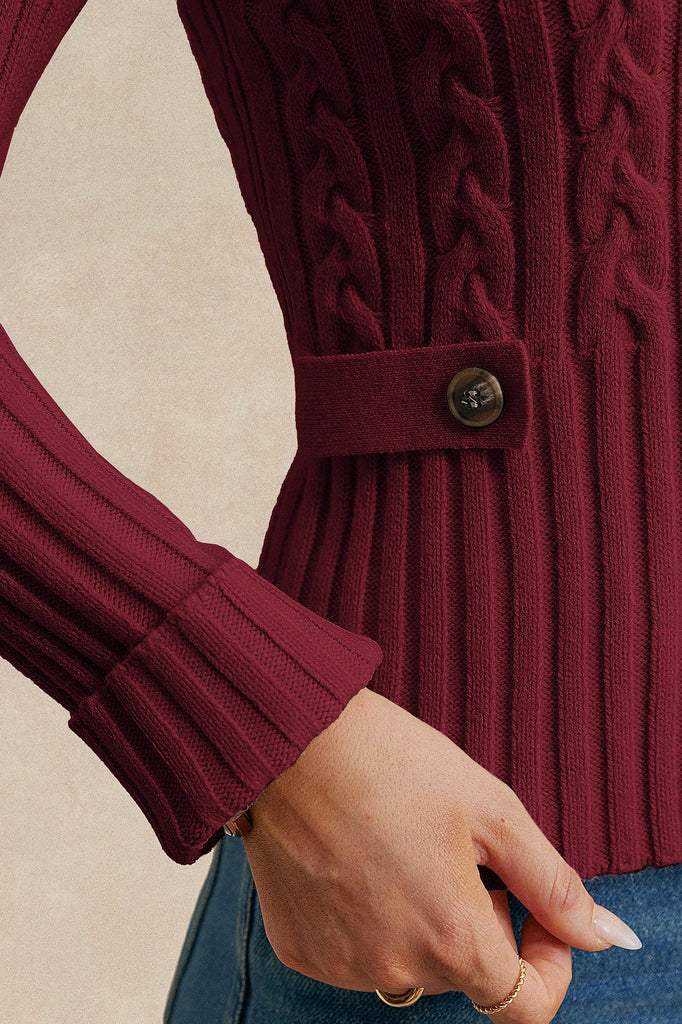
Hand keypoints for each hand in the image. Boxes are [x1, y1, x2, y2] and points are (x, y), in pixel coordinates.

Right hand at [242, 686, 634, 1022]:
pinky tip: (358, 857)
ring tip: (401, 843)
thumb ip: (555, 884)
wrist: (291, 737)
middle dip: (478, 920)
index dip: (547, 959)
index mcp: (453, 940)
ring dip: (422, 919)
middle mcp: (395, 970)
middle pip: (466, 972)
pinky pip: (357, 951)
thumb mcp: (492, 811)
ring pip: (411, 960)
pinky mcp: (300, 947)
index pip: (527, 1005)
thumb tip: (605, 937)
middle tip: (456, 846)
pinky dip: (371, 917)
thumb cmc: (393, 762)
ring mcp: (341, 964)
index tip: (530, 905)